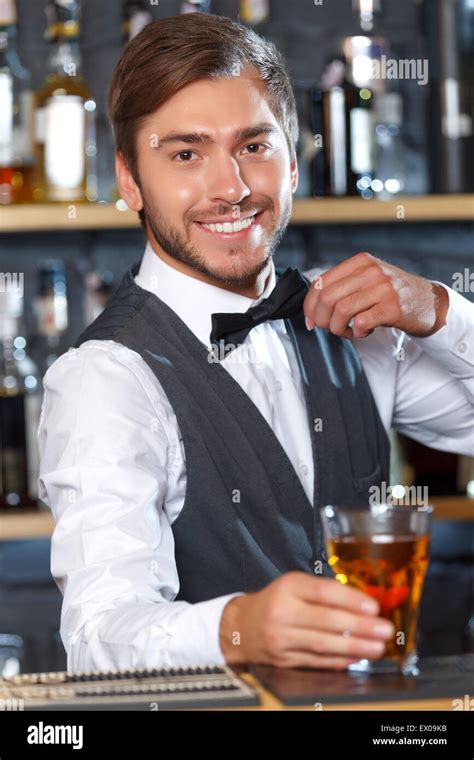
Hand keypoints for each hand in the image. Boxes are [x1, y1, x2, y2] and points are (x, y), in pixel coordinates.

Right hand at [219, 572, 394, 669]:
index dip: (349, 599)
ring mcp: (281, 639)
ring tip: (377, 647)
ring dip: (354, 647)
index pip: (322, 592)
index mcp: (288, 587)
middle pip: (325, 621)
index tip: (373, 606)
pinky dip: (339, 661)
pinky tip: (356, 658)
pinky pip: (316, 661)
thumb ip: (323, 591)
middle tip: (384, 630)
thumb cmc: (276, 601)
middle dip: (359, 626)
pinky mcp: (283, 660)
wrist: (241, 627)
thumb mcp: (294, 585)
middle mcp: (282, 612)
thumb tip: (363, 603)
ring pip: (323, 644)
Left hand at [303, 252, 448, 339]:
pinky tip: (364, 332)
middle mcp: (371, 271)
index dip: (309, 306)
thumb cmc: (391, 295)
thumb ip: (342, 287)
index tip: (311, 321)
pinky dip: (357, 333)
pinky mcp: (393, 307)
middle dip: (321, 320)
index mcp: (360, 262)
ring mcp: (383, 288)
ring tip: (348, 332)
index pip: (321, 283)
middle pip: (327, 298)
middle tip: (329, 329)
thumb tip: (311, 309)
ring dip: (338, 328)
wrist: (430, 302)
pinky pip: (361, 323)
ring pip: (341, 311)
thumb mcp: (368, 280)